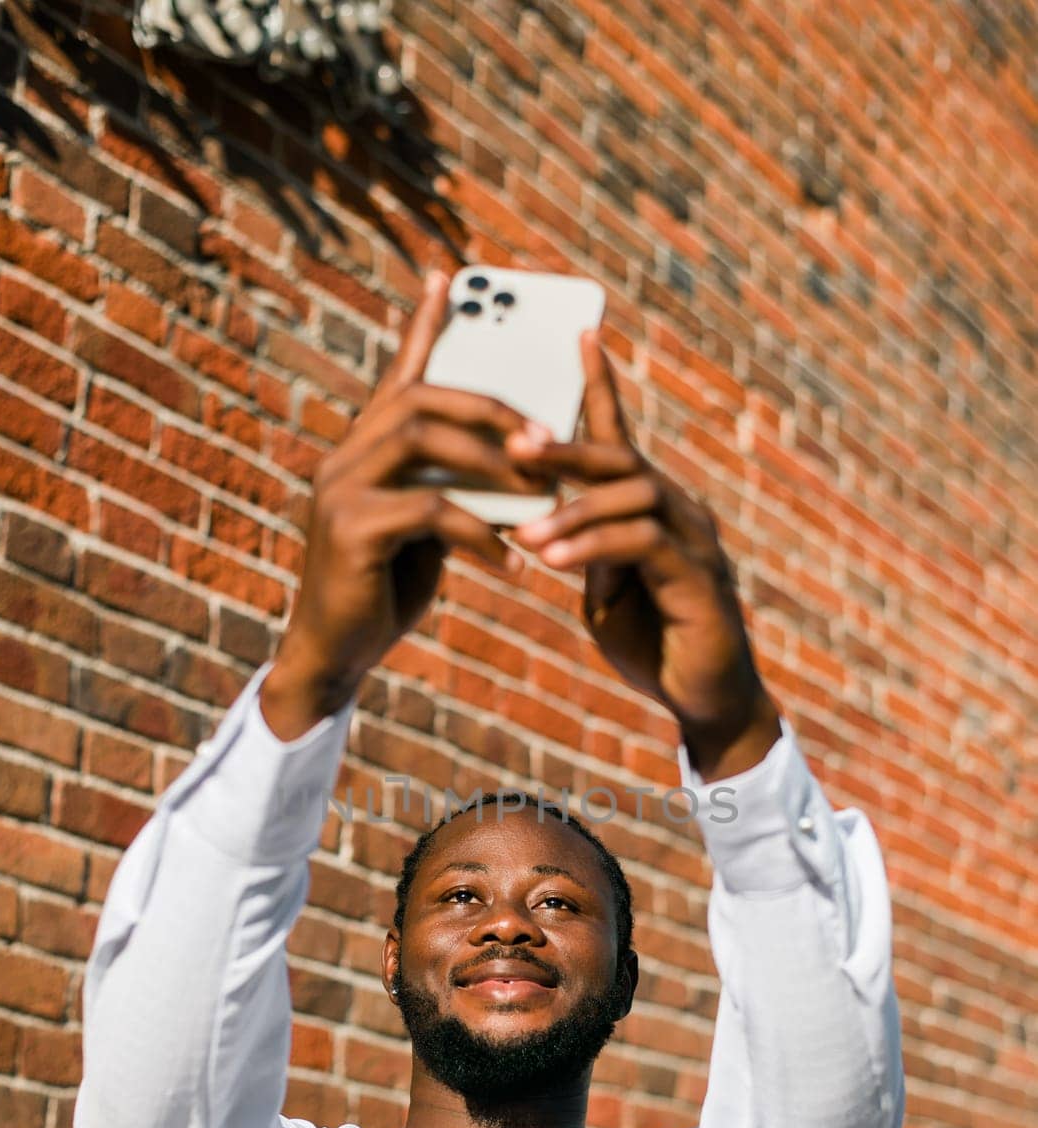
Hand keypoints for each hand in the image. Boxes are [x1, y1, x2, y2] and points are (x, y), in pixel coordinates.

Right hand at [264, 271, 554, 730]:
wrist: (337, 655)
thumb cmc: (386, 590)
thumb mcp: (426, 531)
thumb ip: (451, 487)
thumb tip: (514, 464)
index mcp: (364, 451)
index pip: (398, 374)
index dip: (422, 324)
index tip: (448, 276)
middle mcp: (344, 457)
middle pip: (420, 399)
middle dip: (490, 408)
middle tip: (546, 432)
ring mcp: (339, 489)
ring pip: (422, 440)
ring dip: (491, 462)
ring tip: (540, 490)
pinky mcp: (349, 529)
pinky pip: (429, 510)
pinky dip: (479, 531)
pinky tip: (509, 561)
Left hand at [506, 330, 780, 778]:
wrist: (706, 701)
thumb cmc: (653, 642)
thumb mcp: (604, 590)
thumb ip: (584, 551)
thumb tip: (550, 526)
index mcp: (654, 508)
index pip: (621, 438)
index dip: (602, 387)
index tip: (579, 334)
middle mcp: (679, 512)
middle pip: (620, 458)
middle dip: (564, 448)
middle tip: (512, 443)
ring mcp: (694, 542)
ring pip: (631, 498)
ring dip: (571, 512)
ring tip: (522, 531)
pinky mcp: (698, 580)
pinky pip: (641, 547)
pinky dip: (593, 549)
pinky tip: (553, 561)